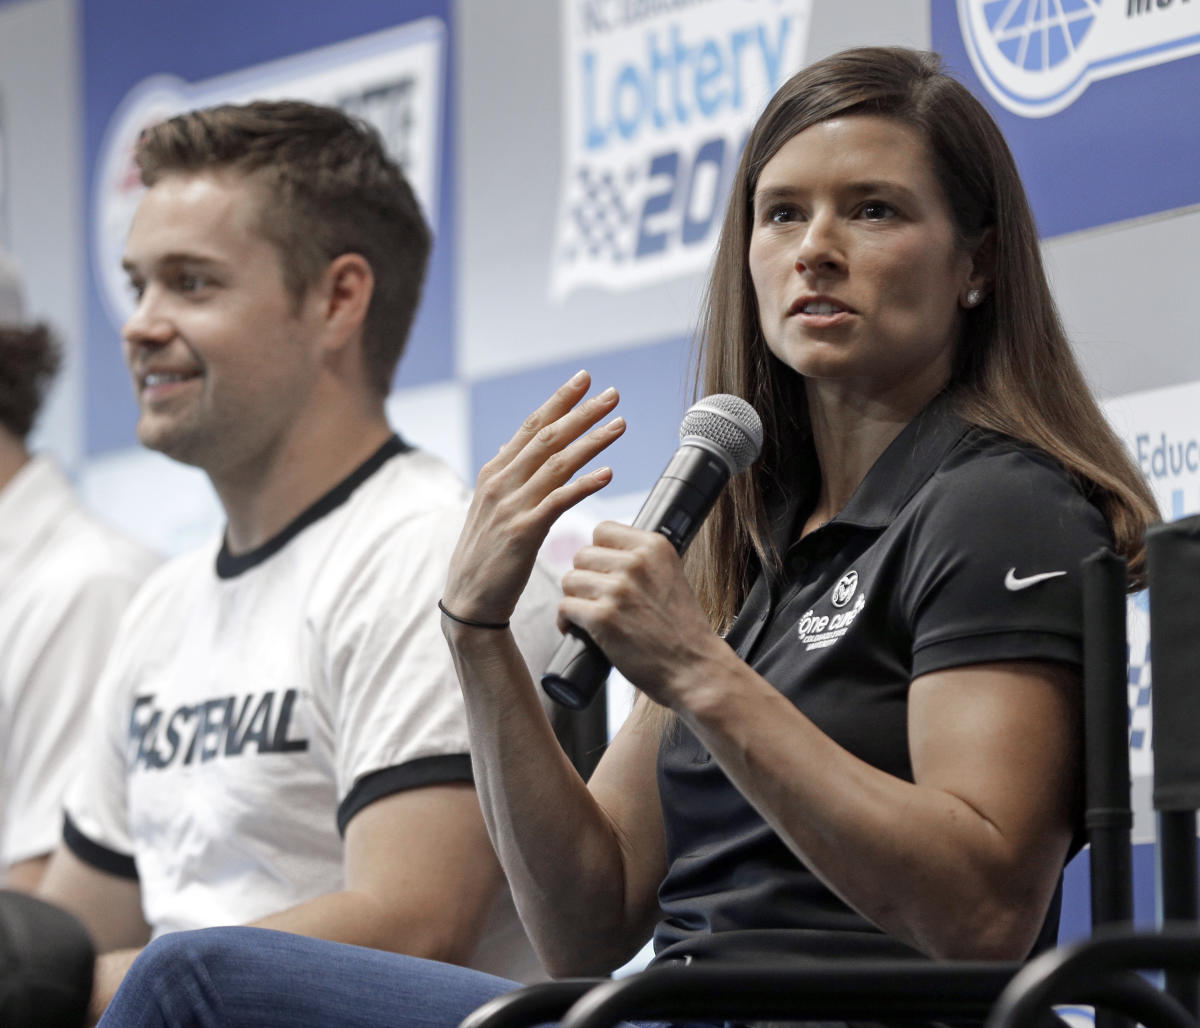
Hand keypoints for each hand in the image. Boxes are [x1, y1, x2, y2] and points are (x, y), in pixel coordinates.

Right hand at [442, 371, 625, 624]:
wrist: (469, 600)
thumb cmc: (486, 555)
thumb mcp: (490, 507)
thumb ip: (506, 476)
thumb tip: (512, 447)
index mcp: (494, 472)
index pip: (531, 425)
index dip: (559, 400)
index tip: (584, 379)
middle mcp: (500, 482)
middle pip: (547, 436)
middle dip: (582, 411)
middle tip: (612, 393)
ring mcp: (510, 505)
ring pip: (557, 462)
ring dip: (592, 440)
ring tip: (620, 424)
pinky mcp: (523, 532)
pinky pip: (558, 501)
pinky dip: (584, 485)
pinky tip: (608, 474)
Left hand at [558, 522, 725, 706]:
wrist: (695, 668)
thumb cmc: (681, 629)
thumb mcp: (670, 576)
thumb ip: (642, 560)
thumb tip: (602, 553)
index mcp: (654, 546)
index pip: (603, 529)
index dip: (599, 552)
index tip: (605, 572)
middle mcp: (636, 562)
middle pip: (582, 555)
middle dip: (585, 577)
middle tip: (597, 598)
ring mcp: (618, 589)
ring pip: (570, 580)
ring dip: (575, 599)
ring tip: (589, 615)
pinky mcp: (602, 617)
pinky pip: (565, 607)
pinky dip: (566, 621)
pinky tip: (576, 629)